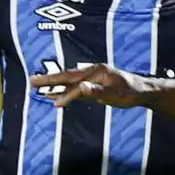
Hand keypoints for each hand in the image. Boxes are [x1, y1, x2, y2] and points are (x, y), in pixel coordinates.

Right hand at [27, 64, 148, 108]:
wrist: (143, 91)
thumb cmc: (132, 93)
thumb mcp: (117, 95)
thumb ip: (98, 92)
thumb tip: (82, 88)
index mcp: (97, 71)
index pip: (77, 84)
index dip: (66, 94)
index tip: (55, 103)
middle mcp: (92, 71)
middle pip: (67, 76)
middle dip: (49, 79)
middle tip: (31, 80)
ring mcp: (92, 77)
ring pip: (69, 80)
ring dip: (54, 84)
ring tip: (37, 86)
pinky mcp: (93, 84)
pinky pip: (74, 86)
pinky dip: (64, 90)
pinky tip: (55, 95)